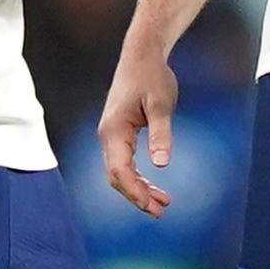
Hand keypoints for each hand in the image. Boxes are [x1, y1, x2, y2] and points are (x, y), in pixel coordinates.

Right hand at [98, 48, 181, 215]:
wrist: (141, 56)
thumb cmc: (152, 77)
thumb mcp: (161, 103)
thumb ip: (161, 133)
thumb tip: (162, 164)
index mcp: (114, 130)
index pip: (119, 170)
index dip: (134, 191)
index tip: (152, 206)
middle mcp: (107, 135)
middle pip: (116, 176)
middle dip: (136, 196)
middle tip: (160, 211)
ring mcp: (111, 135)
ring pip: (119, 171)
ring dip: (137, 189)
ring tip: (161, 204)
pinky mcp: (119, 133)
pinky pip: (124, 162)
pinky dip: (137, 177)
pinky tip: (152, 185)